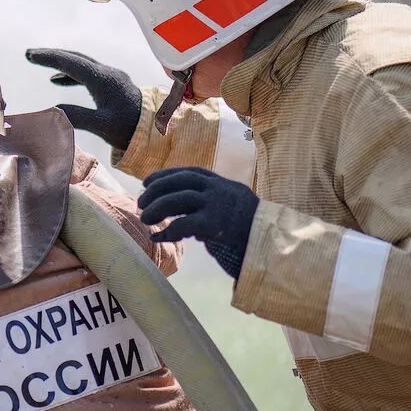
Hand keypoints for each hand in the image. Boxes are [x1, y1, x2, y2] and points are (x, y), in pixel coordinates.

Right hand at [26, 49, 142, 150]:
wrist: (158, 129)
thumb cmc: (131, 128)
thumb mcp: (103, 125)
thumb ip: (78, 116)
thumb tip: (52, 109)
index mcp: (103, 79)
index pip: (71, 63)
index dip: (48, 58)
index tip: (29, 54)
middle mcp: (107, 73)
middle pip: (75, 58)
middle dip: (52, 55)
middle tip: (31, 55)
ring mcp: (112, 77)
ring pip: (82, 64)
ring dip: (62, 63)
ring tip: (42, 64)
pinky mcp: (114, 84)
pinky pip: (88, 73)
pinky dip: (71, 74)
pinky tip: (59, 80)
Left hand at [138, 167, 259, 277]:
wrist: (270, 237)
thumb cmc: (250, 226)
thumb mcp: (231, 207)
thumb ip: (210, 209)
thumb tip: (189, 227)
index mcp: (219, 182)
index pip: (187, 172)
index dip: (164, 176)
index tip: (147, 181)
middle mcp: (216, 189)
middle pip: (179, 182)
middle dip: (156, 190)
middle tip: (140, 201)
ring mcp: (215, 204)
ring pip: (178, 199)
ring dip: (157, 208)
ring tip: (144, 219)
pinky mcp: (214, 223)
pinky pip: (183, 224)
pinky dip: (167, 231)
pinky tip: (159, 238)